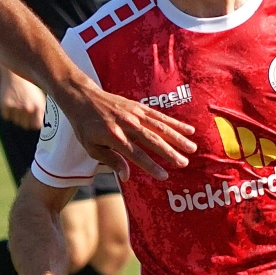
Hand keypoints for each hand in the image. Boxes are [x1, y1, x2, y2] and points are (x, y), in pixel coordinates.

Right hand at [0, 67, 46, 129]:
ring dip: (15, 115)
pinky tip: (9, 100)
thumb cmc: (27, 84)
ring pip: (15, 121)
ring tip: (16, 103)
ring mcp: (16, 107)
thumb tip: (39, 124)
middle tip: (22, 111)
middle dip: (24, 120)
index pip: (36, 125)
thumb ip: (39, 110)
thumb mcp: (38, 96)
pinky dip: (7, 111)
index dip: (33, 124)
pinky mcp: (5, 105)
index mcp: (38, 106)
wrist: (13, 72)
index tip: (31, 121)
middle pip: (25, 125)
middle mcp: (28, 108)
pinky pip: (6, 116)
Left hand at [56, 83, 196, 181]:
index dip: (151, 166)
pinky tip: (188, 129)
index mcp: (114, 137)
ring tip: (192, 148)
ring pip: (161, 127)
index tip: (164, 176)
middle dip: (170, 153)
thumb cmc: (86, 126)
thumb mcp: (92, 148)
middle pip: (153, 140)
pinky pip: (160, 116)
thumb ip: (111, 161)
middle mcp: (127, 125)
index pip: (137, 155)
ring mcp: (135, 114)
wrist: (83, 98)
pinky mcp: (139, 107)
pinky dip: (175, 123)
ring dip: (178, 138)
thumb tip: (127, 176)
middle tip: (184, 163)